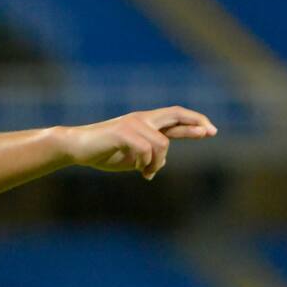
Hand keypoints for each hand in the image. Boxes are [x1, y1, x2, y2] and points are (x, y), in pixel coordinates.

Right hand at [63, 106, 216, 179]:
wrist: (76, 146)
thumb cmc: (101, 151)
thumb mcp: (130, 156)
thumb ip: (148, 156)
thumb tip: (161, 163)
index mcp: (145, 123)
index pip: (175, 117)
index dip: (194, 122)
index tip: (211, 131)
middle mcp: (142, 119)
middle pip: (176, 114)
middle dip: (195, 123)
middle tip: (209, 133)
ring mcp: (133, 124)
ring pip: (161, 144)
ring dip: (158, 163)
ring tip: (146, 172)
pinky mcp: (123, 132)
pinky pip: (146, 150)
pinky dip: (145, 163)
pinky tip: (138, 169)